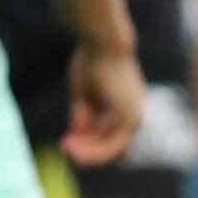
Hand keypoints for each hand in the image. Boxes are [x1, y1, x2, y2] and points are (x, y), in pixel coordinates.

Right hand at [64, 40, 147, 167]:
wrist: (103, 43)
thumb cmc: (93, 61)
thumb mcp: (84, 93)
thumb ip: (83, 114)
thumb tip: (79, 134)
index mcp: (124, 106)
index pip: (110, 135)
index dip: (89, 143)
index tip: (66, 142)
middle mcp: (133, 113)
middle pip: (112, 144)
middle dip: (88, 151)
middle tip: (64, 149)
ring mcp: (133, 116)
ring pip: (113, 148)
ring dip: (89, 153)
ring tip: (67, 150)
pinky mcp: (129, 116)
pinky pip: (113, 144)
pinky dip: (94, 150)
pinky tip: (74, 147)